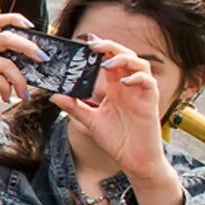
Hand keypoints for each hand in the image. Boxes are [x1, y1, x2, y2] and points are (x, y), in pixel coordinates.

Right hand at [0, 13, 40, 140]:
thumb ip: (10, 67)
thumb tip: (35, 63)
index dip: (16, 20)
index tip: (32, 28)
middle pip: (6, 37)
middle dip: (28, 46)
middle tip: (42, 59)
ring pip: (7, 63)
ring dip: (20, 81)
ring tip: (23, 94)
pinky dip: (7, 90)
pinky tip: (5, 97)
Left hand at [50, 35, 169, 182]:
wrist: (134, 160)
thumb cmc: (117, 140)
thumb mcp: (90, 121)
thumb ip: (74, 107)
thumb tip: (53, 96)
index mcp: (114, 88)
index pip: (107, 61)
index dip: (98, 50)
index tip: (82, 44)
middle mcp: (128, 86)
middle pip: (124, 56)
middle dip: (109, 46)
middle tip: (91, 44)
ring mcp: (140, 92)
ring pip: (139, 64)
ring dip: (123, 58)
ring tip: (105, 63)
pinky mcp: (150, 102)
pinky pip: (148, 82)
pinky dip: (137, 77)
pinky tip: (123, 81)